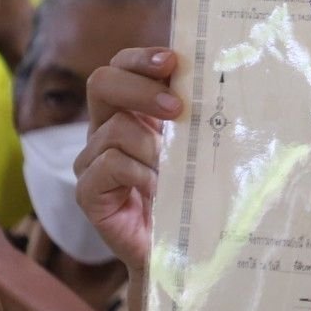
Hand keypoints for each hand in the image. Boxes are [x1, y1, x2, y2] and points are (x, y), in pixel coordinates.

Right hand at [74, 47, 179, 273]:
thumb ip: (200, 114)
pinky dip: (141, 174)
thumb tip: (223, 76)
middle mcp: (105, 131)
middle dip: (142, 89)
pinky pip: (109, 164)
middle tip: (179, 109)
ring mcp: (91, 162)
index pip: (121, 67)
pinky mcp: (87, 193)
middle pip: (102, 83)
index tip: (172, 61)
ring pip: (116, 129)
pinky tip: (159, 192)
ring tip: (176, 174)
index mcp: (132, 112)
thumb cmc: (196, 193)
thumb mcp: (200, 146)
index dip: (141, 59)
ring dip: (155, 148)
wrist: (182, 251)